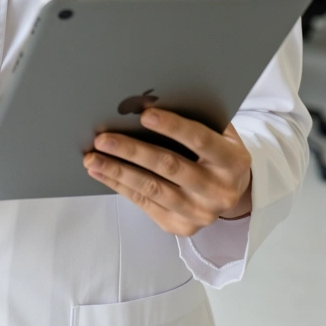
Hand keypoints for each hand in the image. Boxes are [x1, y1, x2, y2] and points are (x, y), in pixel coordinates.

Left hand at [83, 108, 251, 236]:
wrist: (232, 192)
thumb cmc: (216, 152)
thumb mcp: (219, 132)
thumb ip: (195, 117)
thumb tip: (149, 99)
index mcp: (232, 161)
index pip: (200, 139)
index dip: (172, 126)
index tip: (143, 115)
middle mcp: (219, 190)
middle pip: (170, 167)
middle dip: (132, 151)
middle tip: (102, 139)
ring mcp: (200, 213)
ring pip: (153, 189)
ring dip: (118, 172)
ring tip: (92, 158)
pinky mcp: (181, 227)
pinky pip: (145, 204)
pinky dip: (120, 186)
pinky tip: (101, 172)